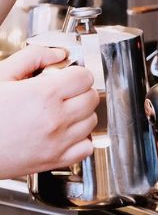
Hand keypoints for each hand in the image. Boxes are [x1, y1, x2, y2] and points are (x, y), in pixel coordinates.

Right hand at [0, 47, 99, 178]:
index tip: (68, 75)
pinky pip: (87, 147)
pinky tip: (66, 131)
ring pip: (92, 121)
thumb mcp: (1, 75)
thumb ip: (32, 57)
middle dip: (80, 90)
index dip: (76, 73)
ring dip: (82, 113)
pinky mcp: (56, 160)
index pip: (85, 77)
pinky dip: (82, 138)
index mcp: (43, 95)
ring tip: (61, 110)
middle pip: (91, 97)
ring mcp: (59, 142)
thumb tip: (57, 54)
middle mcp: (56, 119)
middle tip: (64, 91)